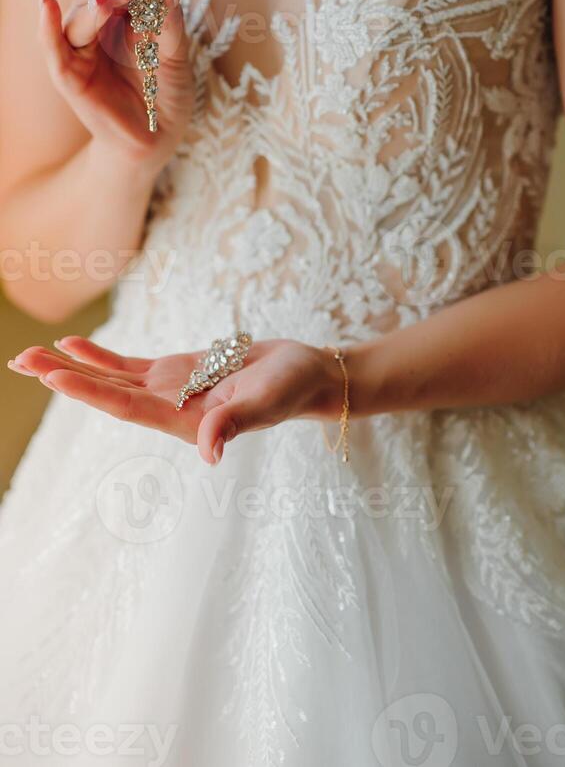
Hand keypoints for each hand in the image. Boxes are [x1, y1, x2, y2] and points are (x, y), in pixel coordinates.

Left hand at [8, 337, 342, 464]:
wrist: (303, 374)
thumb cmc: (290, 389)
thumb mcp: (266, 402)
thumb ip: (235, 423)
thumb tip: (209, 454)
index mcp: (184, 421)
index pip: (126, 407)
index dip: (89, 391)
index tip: (52, 375)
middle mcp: (168, 409)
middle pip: (107, 394)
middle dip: (64, 377)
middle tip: (21, 361)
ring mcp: (169, 390)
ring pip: (111, 379)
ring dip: (73, 367)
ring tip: (32, 355)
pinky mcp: (176, 372)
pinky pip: (130, 365)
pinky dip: (101, 356)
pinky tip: (73, 345)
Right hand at [40, 0, 194, 176]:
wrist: (158, 138)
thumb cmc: (167, 95)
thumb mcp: (177, 58)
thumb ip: (171, 26)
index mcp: (123, 13)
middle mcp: (98, 25)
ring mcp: (81, 49)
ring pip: (76, 16)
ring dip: (92, 5)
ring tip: (108, 3)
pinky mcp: (70, 75)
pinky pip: (53, 46)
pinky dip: (47, 25)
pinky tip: (46, 2)